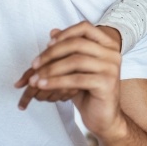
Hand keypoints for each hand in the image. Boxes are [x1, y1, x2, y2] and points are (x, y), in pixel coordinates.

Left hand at [14, 22, 124, 138]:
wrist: (104, 117)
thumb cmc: (89, 91)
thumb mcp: (77, 68)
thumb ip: (68, 50)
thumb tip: (52, 31)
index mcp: (107, 45)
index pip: (85, 27)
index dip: (65, 33)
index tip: (47, 44)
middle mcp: (112, 53)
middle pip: (77, 44)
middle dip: (52, 53)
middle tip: (34, 64)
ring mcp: (111, 67)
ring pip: (75, 61)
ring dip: (50, 69)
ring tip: (34, 79)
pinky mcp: (106, 83)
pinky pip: (76, 79)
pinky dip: (55, 82)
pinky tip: (42, 85)